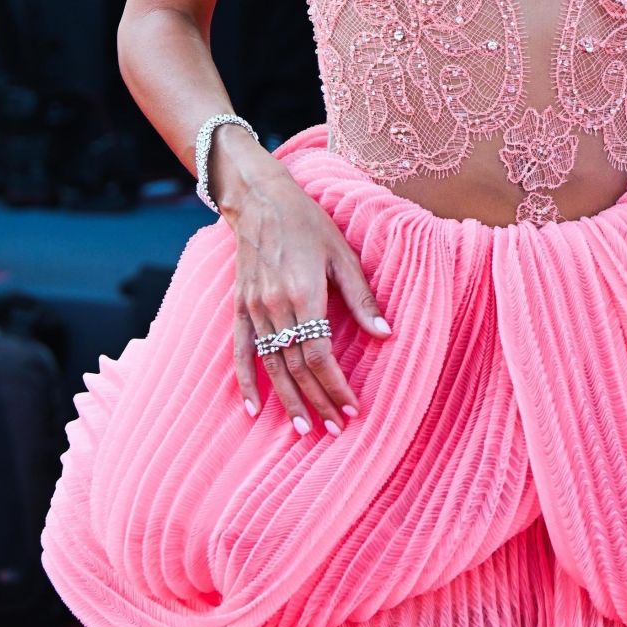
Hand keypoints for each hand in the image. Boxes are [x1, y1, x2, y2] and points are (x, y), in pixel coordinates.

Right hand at [212, 128, 391, 434]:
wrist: (260, 199)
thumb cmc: (309, 223)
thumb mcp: (343, 254)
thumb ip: (361, 297)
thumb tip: (387, 333)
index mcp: (304, 294)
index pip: (319, 355)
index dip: (335, 386)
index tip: (352, 408)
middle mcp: (276, 307)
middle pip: (297, 367)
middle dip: (317, 400)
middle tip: (335, 427)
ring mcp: (254, 308)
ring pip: (272, 365)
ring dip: (288, 399)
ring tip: (304, 427)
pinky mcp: (240, 306)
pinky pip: (240, 351)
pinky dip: (247, 381)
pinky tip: (255, 408)